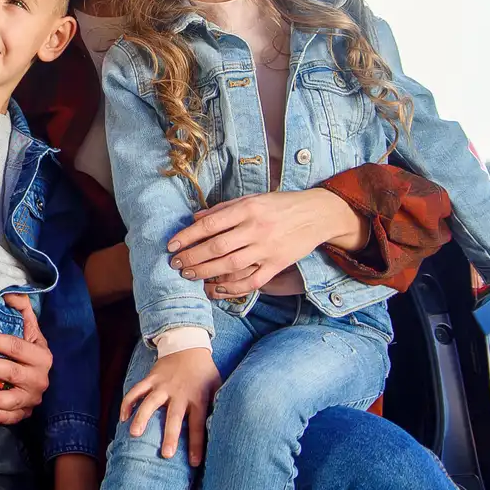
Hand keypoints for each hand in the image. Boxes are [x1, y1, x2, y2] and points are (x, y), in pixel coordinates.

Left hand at [0, 293, 51, 424]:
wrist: (41, 378)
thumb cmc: (30, 351)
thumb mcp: (30, 330)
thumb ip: (23, 310)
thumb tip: (11, 293)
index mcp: (40, 355)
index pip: (17, 346)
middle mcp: (39, 377)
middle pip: (13, 371)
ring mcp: (33, 397)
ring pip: (15, 398)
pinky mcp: (27, 412)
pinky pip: (15, 417)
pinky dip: (3, 416)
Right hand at [120, 347, 218, 465]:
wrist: (188, 345)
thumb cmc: (205, 372)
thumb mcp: (217, 386)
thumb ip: (217, 405)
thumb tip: (223, 430)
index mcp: (198, 398)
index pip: (198, 425)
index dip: (196, 444)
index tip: (194, 463)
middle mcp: (180, 393)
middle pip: (174, 417)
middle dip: (170, 436)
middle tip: (166, 454)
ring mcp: (163, 385)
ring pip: (150, 402)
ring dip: (141, 418)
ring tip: (133, 434)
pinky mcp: (151, 378)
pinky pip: (136, 390)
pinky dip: (128, 403)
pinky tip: (123, 417)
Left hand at [167, 189, 362, 300]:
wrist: (317, 214)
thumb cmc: (280, 204)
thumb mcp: (252, 199)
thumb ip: (223, 209)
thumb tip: (195, 219)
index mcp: (248, 209)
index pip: (210, 225)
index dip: (187, 236)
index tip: (172, 245)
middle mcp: (256, 229)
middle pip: (217, 247)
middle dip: (192, 257)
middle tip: (176, 264)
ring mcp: (268, 249)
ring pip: (231, 265)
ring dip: (206, 273)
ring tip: (189, 275)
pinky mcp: (277, 264)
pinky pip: (252, 280)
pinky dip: (232, 288)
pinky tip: (216, 289)